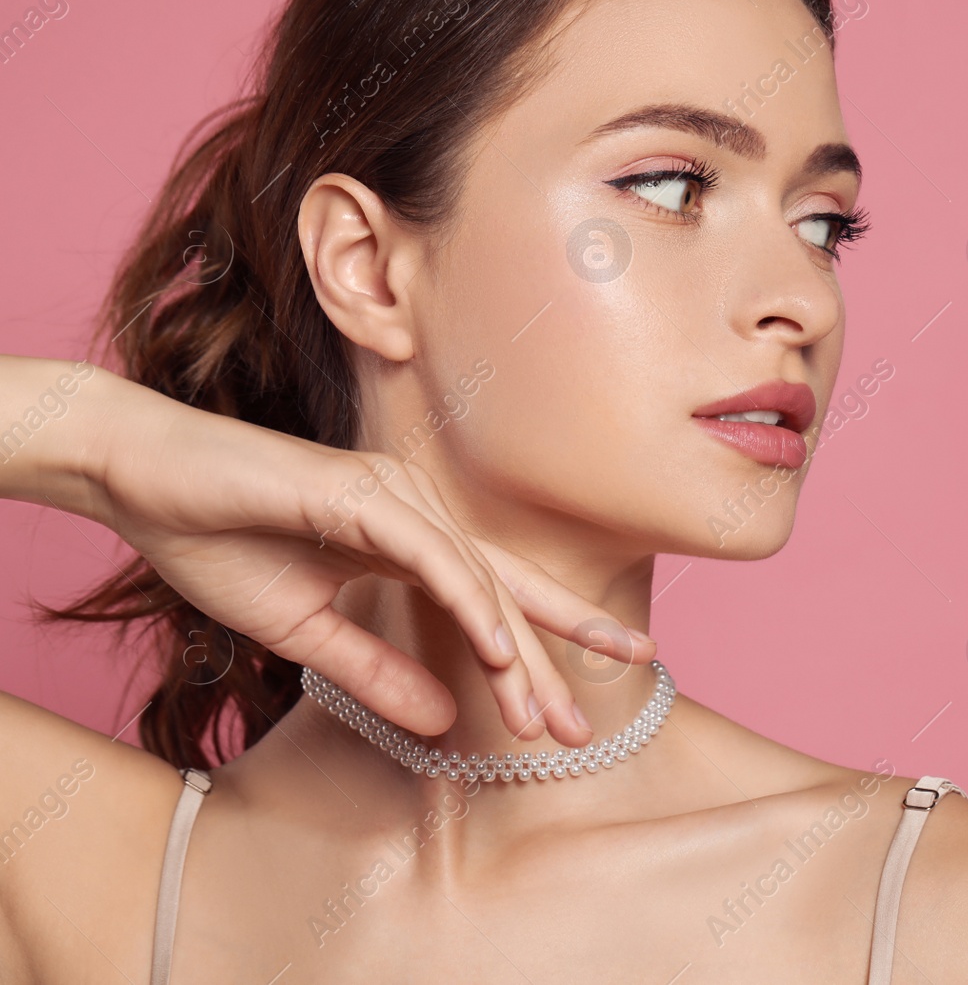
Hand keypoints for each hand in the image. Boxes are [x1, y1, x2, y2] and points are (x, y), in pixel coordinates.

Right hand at [85, 375, 652, 745]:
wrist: (140, 479)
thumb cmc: (218, 542)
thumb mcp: (305, 634)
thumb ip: (376, 672)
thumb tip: (445, 721)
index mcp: (409, 543)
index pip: (490, 604)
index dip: (537, 657)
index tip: (572, 717)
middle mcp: (418, 514)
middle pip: (504, 593)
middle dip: (554, 659)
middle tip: (588, 725)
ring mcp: (395, 497)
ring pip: (476, 581)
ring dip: (514, 650)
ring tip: (547, 712)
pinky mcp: (362, 492)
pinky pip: (431, 554)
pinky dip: (468, 600)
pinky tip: (499, 648)